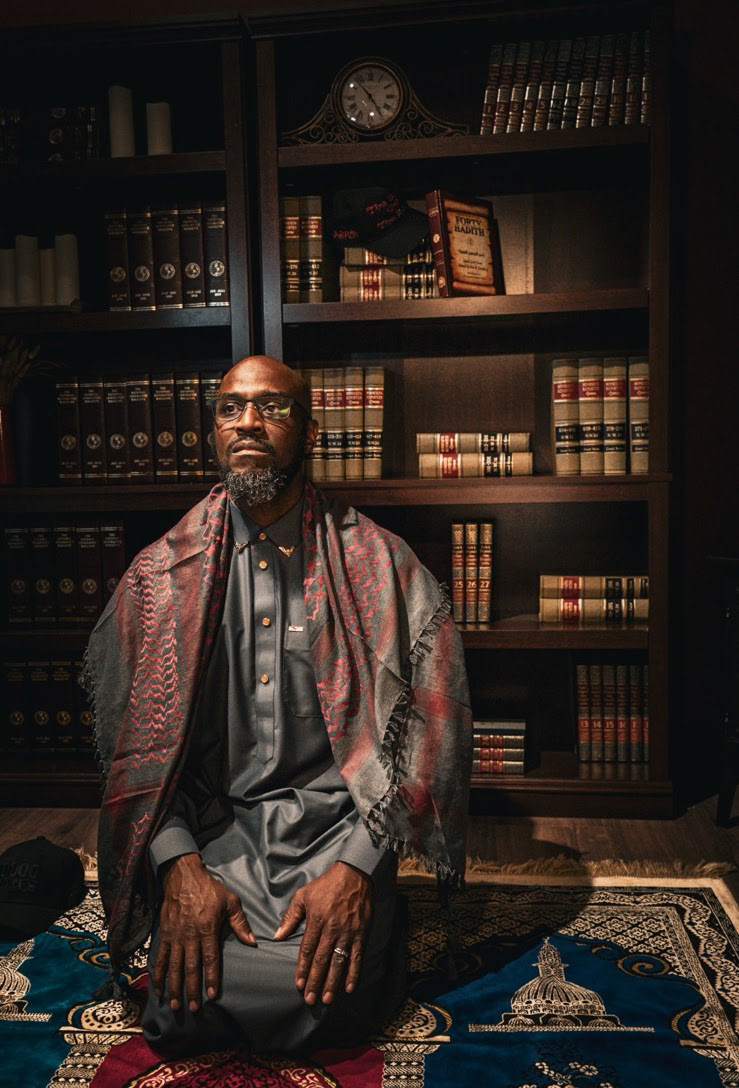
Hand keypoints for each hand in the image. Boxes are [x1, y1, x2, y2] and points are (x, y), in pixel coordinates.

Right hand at [151, 853, 255, 1012]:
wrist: (183, 877)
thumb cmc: (210, 889)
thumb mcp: (230, 901)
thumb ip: (240, 923)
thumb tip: (252, 942)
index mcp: (207, 929)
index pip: (210, 959)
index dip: (211, 978)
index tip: (212, 996)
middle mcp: (190, 935)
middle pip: (190, 967)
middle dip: (192, 990)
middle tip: (194, 1009)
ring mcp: (175, 936)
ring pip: (174, 966)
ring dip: (174, 987)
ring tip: (176, 1006)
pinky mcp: (164, 934)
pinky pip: (160, 957)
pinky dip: (159, 974)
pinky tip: (159, 989)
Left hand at [273, 861, 371, 1005]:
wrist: (354, 874)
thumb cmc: (326, 884)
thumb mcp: (304, 895)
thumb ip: (290, 916)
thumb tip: (277, 935)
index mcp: (316, 920)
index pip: (307, 949)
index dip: (302, 968)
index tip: (299, 984)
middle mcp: (332, 929)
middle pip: (321, 960)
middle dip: (315, 981)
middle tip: (310, 999)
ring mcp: (348, 932)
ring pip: (338, 962)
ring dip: (332, 982)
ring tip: (326, 999)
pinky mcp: (361, 933)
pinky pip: (357, 956)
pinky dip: (353, 973)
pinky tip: (349, 988)